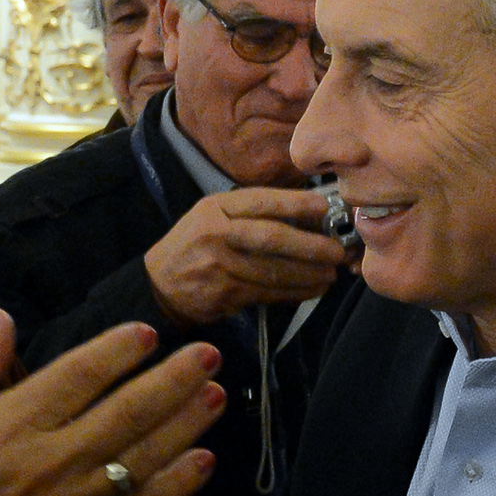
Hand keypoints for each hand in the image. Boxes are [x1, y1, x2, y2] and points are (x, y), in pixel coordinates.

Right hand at [0, 311, 221, 495]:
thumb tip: (1, 316)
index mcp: (10, 425)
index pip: (77, 376)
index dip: (117, 351)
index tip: (147, 333)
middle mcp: (49, 461)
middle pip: (126, 411)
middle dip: (173, 378)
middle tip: (207, 352)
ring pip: (144, 455)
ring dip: (186, 422)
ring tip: (215, 393)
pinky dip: (178, 483)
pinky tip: (204, 458)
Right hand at [143, 189, 347, 328]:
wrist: (159, 284)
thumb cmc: (195, 244)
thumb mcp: (213, 216)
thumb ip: (251, 213)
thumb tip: (307, 217)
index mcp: (216, 208)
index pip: (261, 201)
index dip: (295, 204)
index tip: (324, 208)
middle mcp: (216, 234)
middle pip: (271, 237)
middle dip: (310, 245)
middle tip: (336, 252)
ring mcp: (219, 266)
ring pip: (274, 271)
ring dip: (308, 275)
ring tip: (330, 274)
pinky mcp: (224, 294)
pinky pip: (268, 293)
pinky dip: (294, 292)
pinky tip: (312, 290)